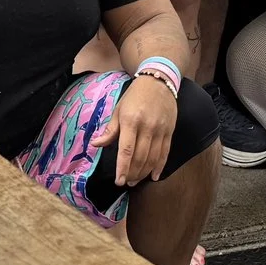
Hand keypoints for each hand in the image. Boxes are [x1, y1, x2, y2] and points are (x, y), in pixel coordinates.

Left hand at [92, 69, 177, 188]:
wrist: (158, 81)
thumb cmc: (135, 96)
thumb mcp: (119, 109)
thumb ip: (110, 130)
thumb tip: (95, 144)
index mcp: (130, 121)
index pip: (126, 150)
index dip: (123, 168)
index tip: (119, 181)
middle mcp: (146, 127)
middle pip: (140, 157)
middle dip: (133, 173)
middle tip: (127, 182)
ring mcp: (160, 130)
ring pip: (153, 158)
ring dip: (144, 172)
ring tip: (136, 180)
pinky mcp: (170, 131)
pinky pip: (165, 153)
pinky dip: (160, 166)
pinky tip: (154, 176)